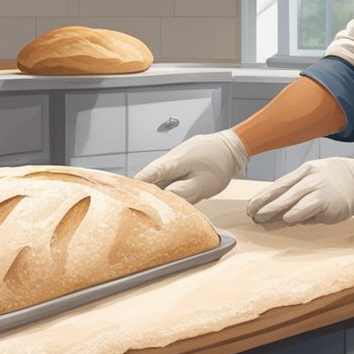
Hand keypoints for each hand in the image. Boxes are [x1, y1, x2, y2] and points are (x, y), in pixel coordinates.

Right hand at [133, 130, 248, 203]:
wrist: (231, 147)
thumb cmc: (219, 164)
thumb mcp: (202, 184)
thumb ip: (182, 193)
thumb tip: (164, 201)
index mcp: (173, 163)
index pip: (148, 174)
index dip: (134, 186)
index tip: (122, 195)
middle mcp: (170, 160)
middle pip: (149, 177)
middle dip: (140, 190)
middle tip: (131, 206)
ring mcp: (174, 161)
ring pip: (158, 177)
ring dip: (152, 189)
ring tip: (144, 206)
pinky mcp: (179, 165)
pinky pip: (166, 177)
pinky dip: (162, 186)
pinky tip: (161, 198)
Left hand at [247, 156, 353, 224]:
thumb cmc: (343, 178)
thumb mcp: (320, 175)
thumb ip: (304, 190)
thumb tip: (288, 208)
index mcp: (306, 170)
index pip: (280, 184)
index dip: (264, 195)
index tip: (252, 204)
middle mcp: (309, 178)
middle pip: (281, 193)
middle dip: (264, 204)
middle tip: (251, 214)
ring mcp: (317, 189)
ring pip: (289, 201)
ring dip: (274, 212)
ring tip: (262, 219)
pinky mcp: (326, 202)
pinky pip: (304, 210)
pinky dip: (294, 216)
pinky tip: (286, 220)